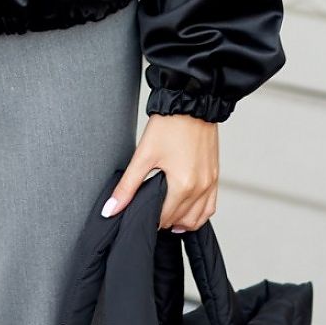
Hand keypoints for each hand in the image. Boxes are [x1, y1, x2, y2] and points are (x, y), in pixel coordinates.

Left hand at [100, 114, 218, 232]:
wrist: (190, 102)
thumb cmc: (169, 125)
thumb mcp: (143, 155)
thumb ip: (127, 186)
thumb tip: (110, 209)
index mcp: (183, 185)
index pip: (164, 219)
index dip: (150, 219)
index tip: (140, 214)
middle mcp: (200, 188)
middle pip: (180, 220)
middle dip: (163, 220)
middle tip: (149, 212)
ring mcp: (210, 182)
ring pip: (198, 218)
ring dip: (181, 221)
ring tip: (165, 215)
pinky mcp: (215, 175)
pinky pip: (210, 206)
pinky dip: (198, 213)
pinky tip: (185, 210)